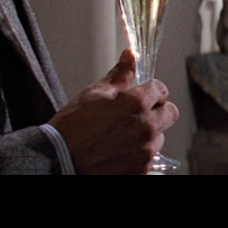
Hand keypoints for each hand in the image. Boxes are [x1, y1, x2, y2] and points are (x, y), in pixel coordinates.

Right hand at [49, 49, 179, 173]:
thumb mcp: (94, 94)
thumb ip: (118, 75)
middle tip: (137, 114)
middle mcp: (147, 128)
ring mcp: (145, 152)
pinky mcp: (140, 170)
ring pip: (159, 137)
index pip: (161, 89)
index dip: (150, 90)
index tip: (141, 94)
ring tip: (122, 136)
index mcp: (137, 104)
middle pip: (170, 113)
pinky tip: (119, 152)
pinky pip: (149, 158)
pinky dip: (138, 154)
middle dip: (157, 110)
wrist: (58, 161)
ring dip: (147, 134)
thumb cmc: (72, 127)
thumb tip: (130, 56)